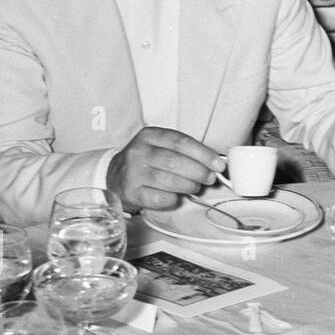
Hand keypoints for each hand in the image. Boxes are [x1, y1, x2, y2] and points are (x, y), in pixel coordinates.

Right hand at [106, 126, 223, 211]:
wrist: (115, 176)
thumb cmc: (147, 161)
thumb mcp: (161, 147)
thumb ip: (186, 151)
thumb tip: (215, 164)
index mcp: (149, 135)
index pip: (180, 142)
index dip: (203, 154)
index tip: (219, 165)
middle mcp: (138, 152)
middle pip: (175, 161)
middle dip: (198, 172)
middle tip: (209, 179)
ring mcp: (132, 173)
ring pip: (167, 180)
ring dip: (188, 186)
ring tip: (195, 187)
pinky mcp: (130, 192)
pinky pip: (157, 198)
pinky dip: (172, 199)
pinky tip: (176, 197)